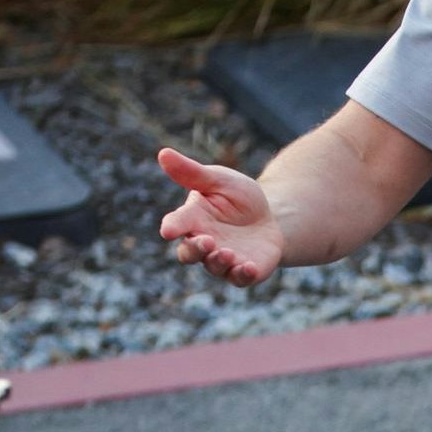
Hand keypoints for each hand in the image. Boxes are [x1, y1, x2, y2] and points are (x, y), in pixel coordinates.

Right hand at [158, 148, 286, 286]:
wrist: (269, 217)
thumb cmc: (236, 197)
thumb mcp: (219, 179)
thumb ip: (192, 172)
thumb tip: (163, 152)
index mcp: (193, 218)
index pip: (176, 224)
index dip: (171, 227)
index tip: (168, 230)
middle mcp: (203, 242)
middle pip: (189, 253)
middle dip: (196, 249)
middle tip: (207, 241)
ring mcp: (222, 259)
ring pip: (213, 266)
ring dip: (218, 261)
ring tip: (228, 252)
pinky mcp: (243, 271)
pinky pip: (238, 279)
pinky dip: (242, 275)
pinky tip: (250, 267)